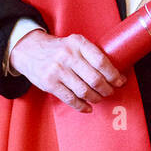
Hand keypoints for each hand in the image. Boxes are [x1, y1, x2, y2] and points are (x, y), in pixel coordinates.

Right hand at [8, 30, 126, 112]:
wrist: (30, 50)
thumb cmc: (59, 49)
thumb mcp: (74, 43)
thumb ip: (90, 54)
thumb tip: (115, 72)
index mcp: (78, 43)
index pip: (101, 61)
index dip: (113, 75)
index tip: (120, 81)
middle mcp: (68, 55)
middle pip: (95, 79)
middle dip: (107, 89)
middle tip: (110, 91)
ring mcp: (57, 70)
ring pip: (84, 91)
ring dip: (95, 98)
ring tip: (99, 98)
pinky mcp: (49, 83)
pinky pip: (70, 99)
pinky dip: (82, 106)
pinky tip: (88, 107)